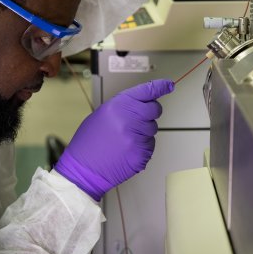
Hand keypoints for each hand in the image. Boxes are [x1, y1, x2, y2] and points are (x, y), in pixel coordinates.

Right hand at [54, 79, 174, 200]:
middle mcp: (130, 119)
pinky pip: (150, 145)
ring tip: (123, 139)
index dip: (161, 87)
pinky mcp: (142, 153)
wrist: (84, 168)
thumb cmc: (90, 142)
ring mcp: (137, 137)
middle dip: (150, 112)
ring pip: (153, 129)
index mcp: (119, 106)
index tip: (168, 85)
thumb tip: (143, 102)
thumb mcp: (102, 114)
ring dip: (143, 131)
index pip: (147, 91)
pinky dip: (141, 146)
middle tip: (137, 120)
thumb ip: (125, 106)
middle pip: (155, 109)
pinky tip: (126, 150)